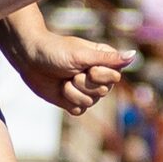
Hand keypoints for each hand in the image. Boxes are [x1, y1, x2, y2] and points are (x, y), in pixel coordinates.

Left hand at [11, 30, 135, 115]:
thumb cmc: (55, 50)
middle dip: (84, 85)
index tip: (88, 68)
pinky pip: (79, 111)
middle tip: (71, 73)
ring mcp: (85, 89)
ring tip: (63, 80)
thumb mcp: (82, 55)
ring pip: (91, 103)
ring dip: (73, 93)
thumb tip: (134, 55)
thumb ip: (108, 59)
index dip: (101, 76)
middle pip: (103, 92)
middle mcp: (97, 75)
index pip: (115, 77)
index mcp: (103, 61)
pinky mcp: (72, 100)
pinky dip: (68, 102)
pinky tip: (60, 90)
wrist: (28, 59)